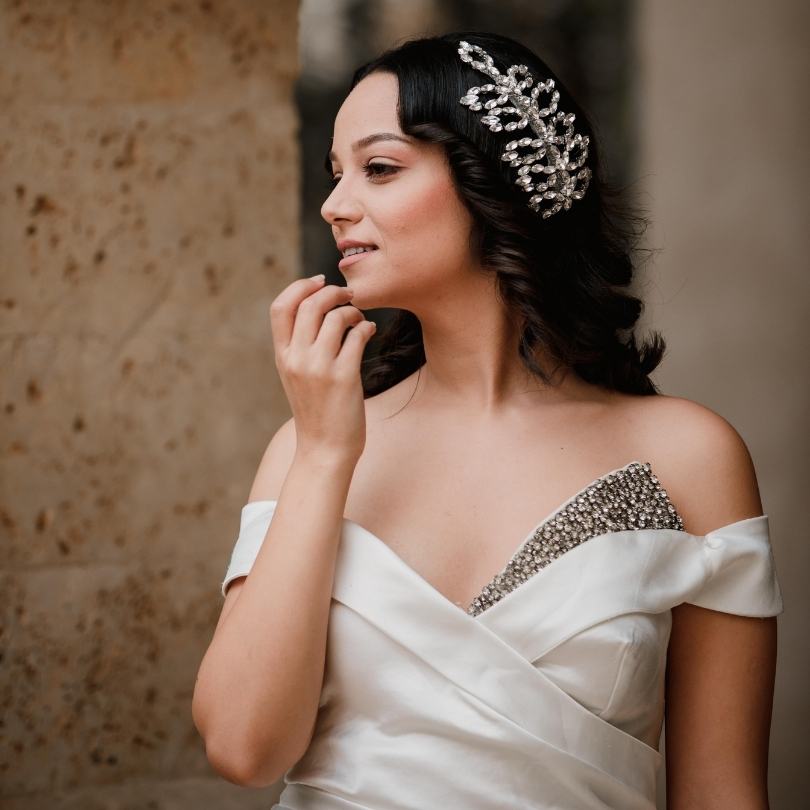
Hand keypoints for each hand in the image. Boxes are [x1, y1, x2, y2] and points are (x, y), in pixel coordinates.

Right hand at [269, 275, 375, 462]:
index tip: (320, 281)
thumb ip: (299, 345)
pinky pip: (357, 336)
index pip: (280, 306)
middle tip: (348, 295)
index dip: (300, 286)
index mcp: (282, 356)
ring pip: (336, 317)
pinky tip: (370, 332)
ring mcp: (319, 368)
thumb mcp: (296, 375)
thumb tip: (317, 309)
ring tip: (360, 320)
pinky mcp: (344, 377)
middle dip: (332, 292)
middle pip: (310, 304)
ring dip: (353, 311)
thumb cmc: (316, 410)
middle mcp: (296, 359)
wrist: (324, 449)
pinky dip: (367, 327)